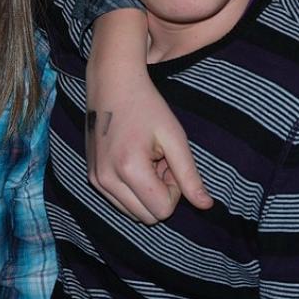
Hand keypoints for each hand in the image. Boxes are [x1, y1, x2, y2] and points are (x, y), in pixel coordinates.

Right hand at [86, 10, 213, 223]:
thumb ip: (189, 175)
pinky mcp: (91, 176)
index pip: (163, 210)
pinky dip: (132, 187)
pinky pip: (119, 201)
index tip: (170, 160)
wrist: (113, 82)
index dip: (175, 188)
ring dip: (147, 191)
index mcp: (129, 169)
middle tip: (161, 159)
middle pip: (147, 216)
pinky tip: (134, 158)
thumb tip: (207, 206)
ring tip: (148, 157)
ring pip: (133, 212)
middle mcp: (106, 180)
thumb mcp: (174, 137)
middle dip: (161, 192)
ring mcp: (95, 180)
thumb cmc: (147, 105)